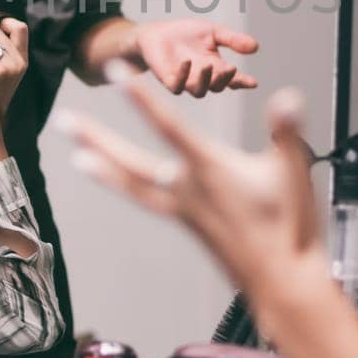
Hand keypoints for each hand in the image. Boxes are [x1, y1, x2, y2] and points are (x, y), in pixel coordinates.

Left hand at [59, 66, 318, 295]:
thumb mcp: (293, 172)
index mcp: (210, 171)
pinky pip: (144, 200)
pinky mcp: (186, 223)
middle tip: (64, 120)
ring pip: (131, 184)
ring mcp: (183, 209)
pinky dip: (123, 186)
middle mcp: (187, 190)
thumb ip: (287, 131)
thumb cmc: (288, 229)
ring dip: (102, 166)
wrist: (281, 283)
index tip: (115, 74)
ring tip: (76, 155)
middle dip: (96, 138)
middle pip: (130, 161)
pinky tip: (114, 179)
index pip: (168, 127)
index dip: (140, 99)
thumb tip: (288, 98)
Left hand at [133, 19, 258, 97]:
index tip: (253, 82)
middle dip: (225, 79)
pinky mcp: (168, 81)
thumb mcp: (212, 32)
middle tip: (230, 68)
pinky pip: (177, 86)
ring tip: (208, 65)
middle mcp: (203, 78)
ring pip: (199, 91)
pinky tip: (187, 62)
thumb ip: (232, 40)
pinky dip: (183, 75)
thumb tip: (256, 47)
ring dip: (206, 80)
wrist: (155, 33)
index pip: (233, 79)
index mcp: (216, 68)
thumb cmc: (184, 34)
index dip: (243, 82)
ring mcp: (186, 81)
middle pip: (218, 87)